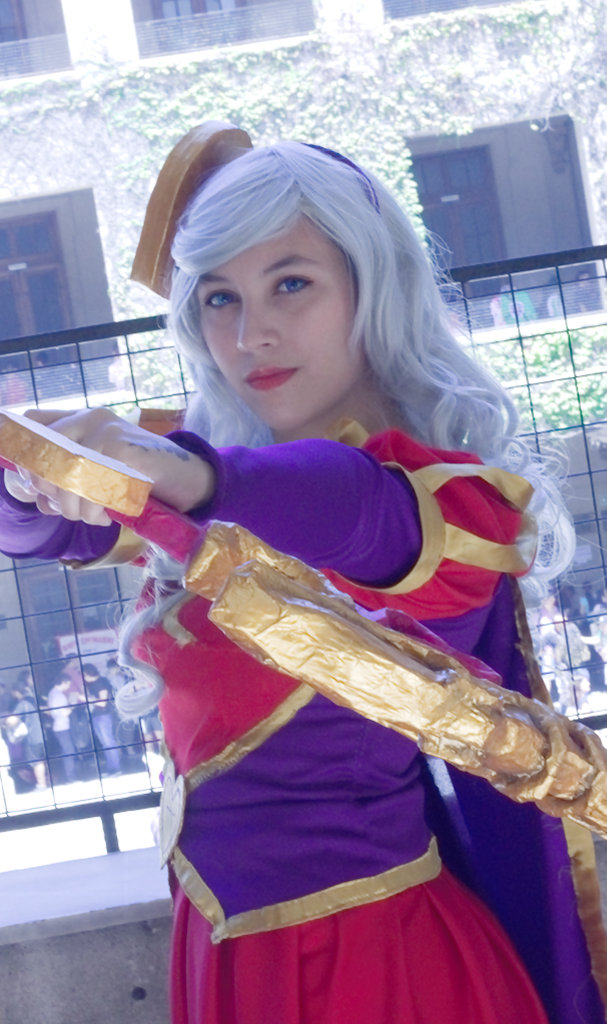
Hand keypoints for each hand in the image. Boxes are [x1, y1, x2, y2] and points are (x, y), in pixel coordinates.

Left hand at [4, 407, 215, 525]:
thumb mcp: (103, 472)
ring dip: (75, 506)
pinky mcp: (121, 447)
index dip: (28, 457)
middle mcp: (91, 417)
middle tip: (70, 511)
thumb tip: (38, 499)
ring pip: (66, 473)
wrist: (192, 478)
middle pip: (46, 455)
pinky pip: (90, 482)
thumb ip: (70, 479)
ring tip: (93, 517)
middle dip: (52, 492)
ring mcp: (107, 430)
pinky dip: (94, 506)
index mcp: (83, 418)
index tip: (38, 486)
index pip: (34, 424)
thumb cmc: (146, 477)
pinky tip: (107, 514)